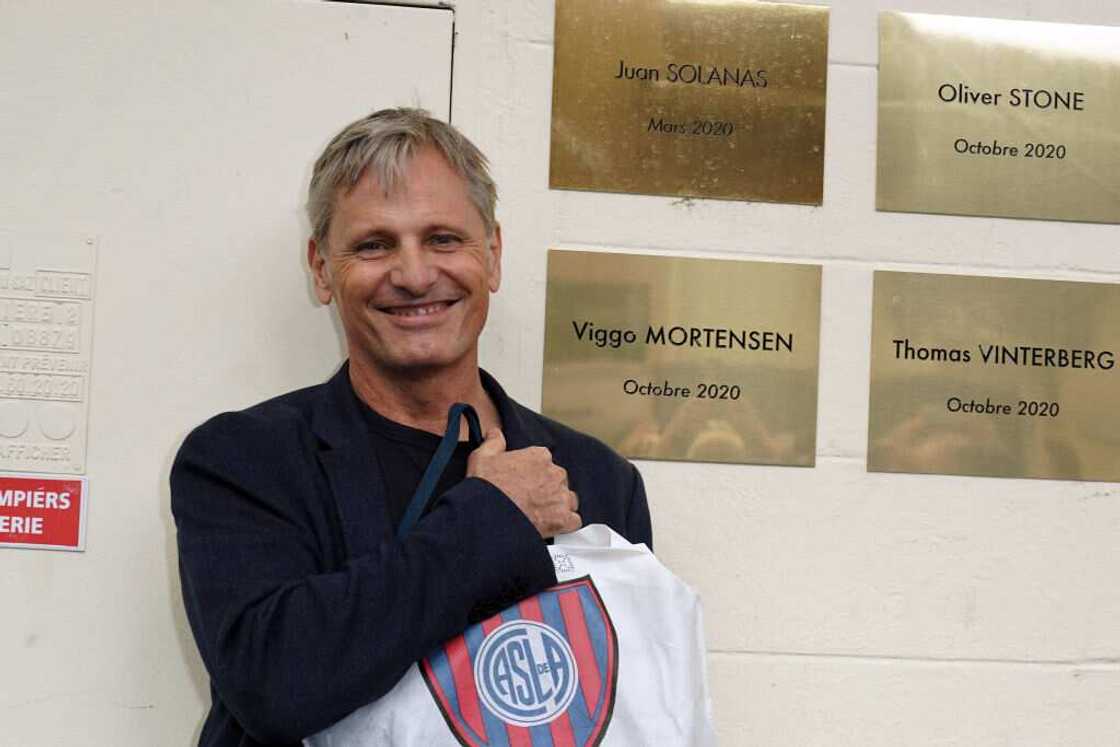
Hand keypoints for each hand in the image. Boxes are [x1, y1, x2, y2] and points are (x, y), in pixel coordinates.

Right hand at [467, 428, 581, 537]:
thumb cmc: (486, 487)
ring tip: (540, 514)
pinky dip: (565, 524)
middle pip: (558, 482)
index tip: (526, 483)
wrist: (487, 514)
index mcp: (539, 457)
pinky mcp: (563, 519)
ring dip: (558, 506)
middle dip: (547, 490)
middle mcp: (554, 474)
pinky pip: (574, 521)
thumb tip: (495, 433)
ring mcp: (561, 497)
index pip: (546, 462)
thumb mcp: (483, 456)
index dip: (535, 474)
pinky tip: (551, 525)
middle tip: (530, 500)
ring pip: (568, 500)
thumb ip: (494, 441)